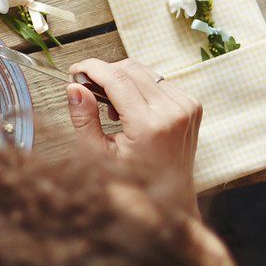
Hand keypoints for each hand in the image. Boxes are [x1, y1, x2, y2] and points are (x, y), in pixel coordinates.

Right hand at [65, 57, 200, 218]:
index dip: (91, 68)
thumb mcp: (99, 155)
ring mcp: (185, 107)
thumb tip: (74, 88)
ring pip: (144, 71)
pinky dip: (139, 87)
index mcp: (149, 126)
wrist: (171, 196)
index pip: (116, 78)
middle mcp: (172, 112)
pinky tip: (131, 108)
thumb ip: (84, 119)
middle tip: (87, 87)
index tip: (75, 71)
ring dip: (122, 79)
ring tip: (111, 106)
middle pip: (130, 69)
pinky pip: (158, 81)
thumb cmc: (134, 182)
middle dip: (104, 72)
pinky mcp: (191, 105)